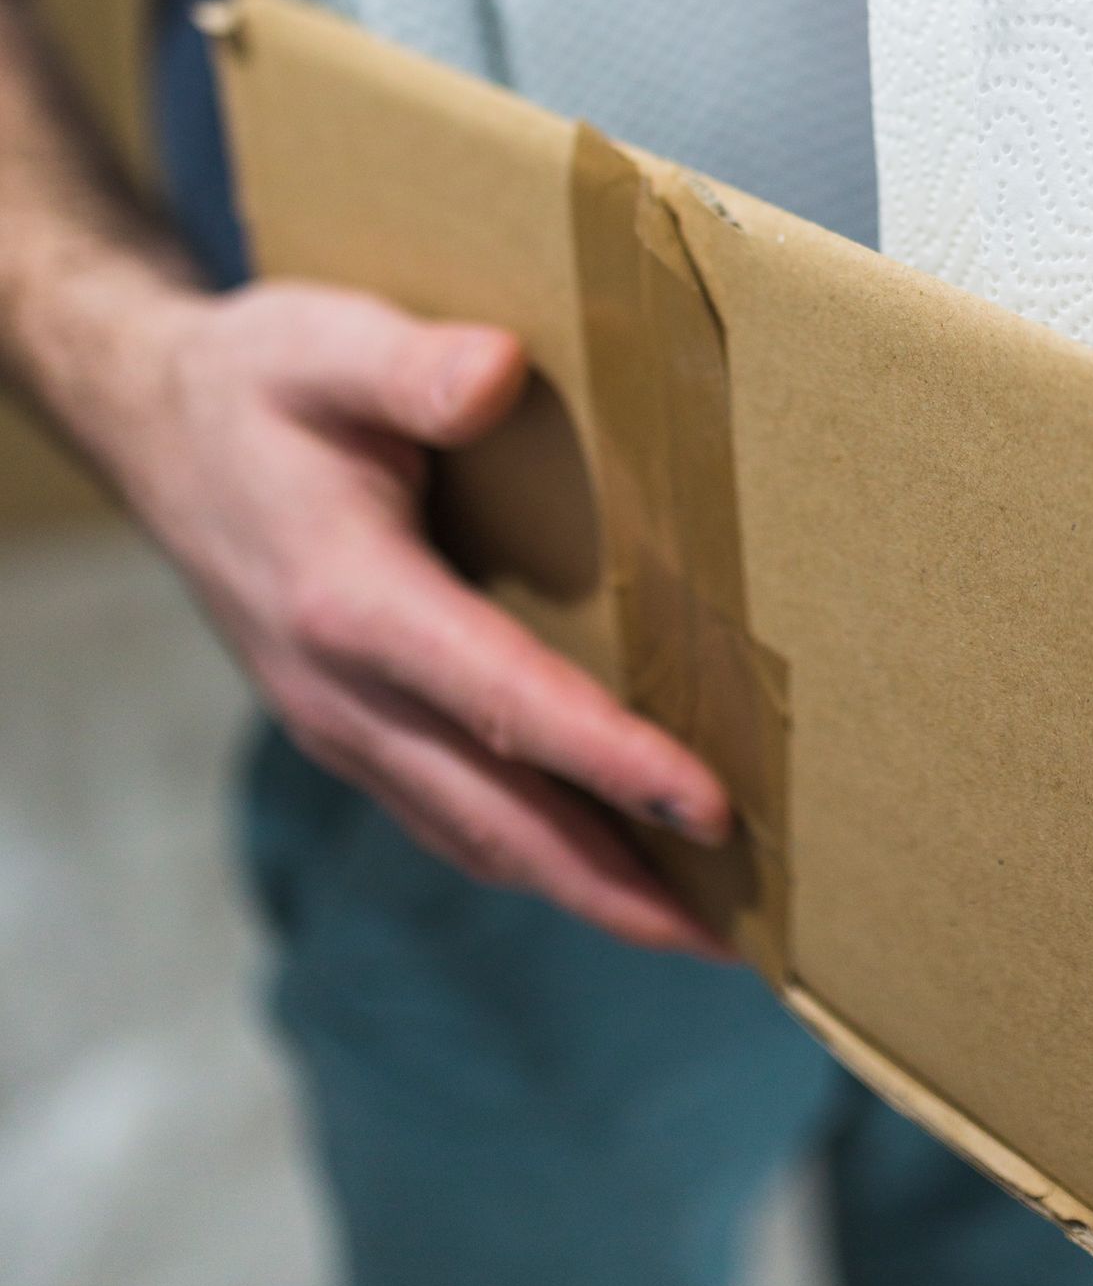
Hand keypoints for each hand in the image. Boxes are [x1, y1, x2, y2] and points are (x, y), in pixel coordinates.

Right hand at [106, 279, 734, 957]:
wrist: (154, 426)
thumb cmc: (257, 379)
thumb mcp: (325, 343)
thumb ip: (412, 366)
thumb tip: (497, 372)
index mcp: (348, 603)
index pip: (501, 703)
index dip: (610, 763)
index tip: (709, 809)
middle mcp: (341, 693)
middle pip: (499, 818)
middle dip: (621, 886)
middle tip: (745, 941)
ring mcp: (340, 727)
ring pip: (476, 837)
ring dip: (586, 889)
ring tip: (702, 925)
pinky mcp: (351, 732)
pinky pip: (451, 817)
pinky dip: (535, 854)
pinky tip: (605, 861)